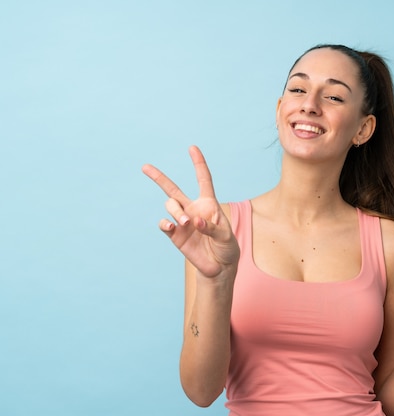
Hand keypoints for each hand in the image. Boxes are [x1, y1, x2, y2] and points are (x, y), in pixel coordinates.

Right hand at [142, 145, 239, 278]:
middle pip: (173, 189)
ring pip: (170, 205)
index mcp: (208, 204)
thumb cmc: (226, 247)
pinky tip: (172, 227)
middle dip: (158, 177)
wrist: (219, 267)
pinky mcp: (175, 235)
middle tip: (144, 167)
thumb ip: (211, 227)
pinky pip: (164, 224)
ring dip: (175, 211)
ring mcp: (182, 221)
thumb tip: (194, 221)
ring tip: (185, 223)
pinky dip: (166, 223)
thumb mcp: (225, 236)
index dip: (198, 164)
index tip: (192, 148)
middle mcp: (192, 209)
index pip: (203, 180)